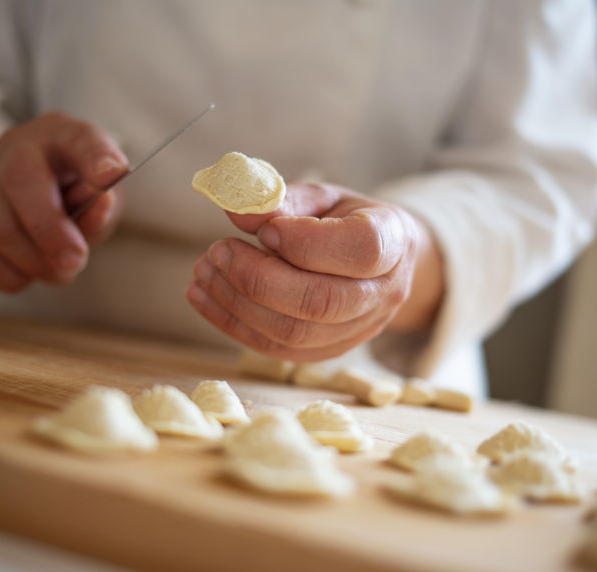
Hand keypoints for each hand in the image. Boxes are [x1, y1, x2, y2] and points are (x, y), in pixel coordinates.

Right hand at [0, 112, 127, 291]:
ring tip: (60, 273)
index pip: (80, 139)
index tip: (112, 172)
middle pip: (20, 180)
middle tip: (75, 262)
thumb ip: (101, 206)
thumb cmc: (72, 192)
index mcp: (64, 137)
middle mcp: (19, 148)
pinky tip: (27, 275)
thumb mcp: (98, 194)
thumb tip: (100, 207)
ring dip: (33, 261)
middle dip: (49, 229)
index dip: (95, 156)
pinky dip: (7, 274)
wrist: (17, 189)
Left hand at [187, 181, 443, 361]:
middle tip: (217, 251)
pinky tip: (205, 296)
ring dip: (238, 304)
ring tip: (204, 270)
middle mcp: (383, 293)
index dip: (306, 241)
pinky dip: (234, 324)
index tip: (264, 228)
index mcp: (392, 241)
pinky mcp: (328, 351)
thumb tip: (236, 208)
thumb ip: (283, 199)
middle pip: (321, 301)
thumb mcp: (322, 196)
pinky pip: (278, 349)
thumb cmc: (346, 220)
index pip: (360, 249)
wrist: (375, 261)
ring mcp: (359, 330)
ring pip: (295, 332)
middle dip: (258, 278)